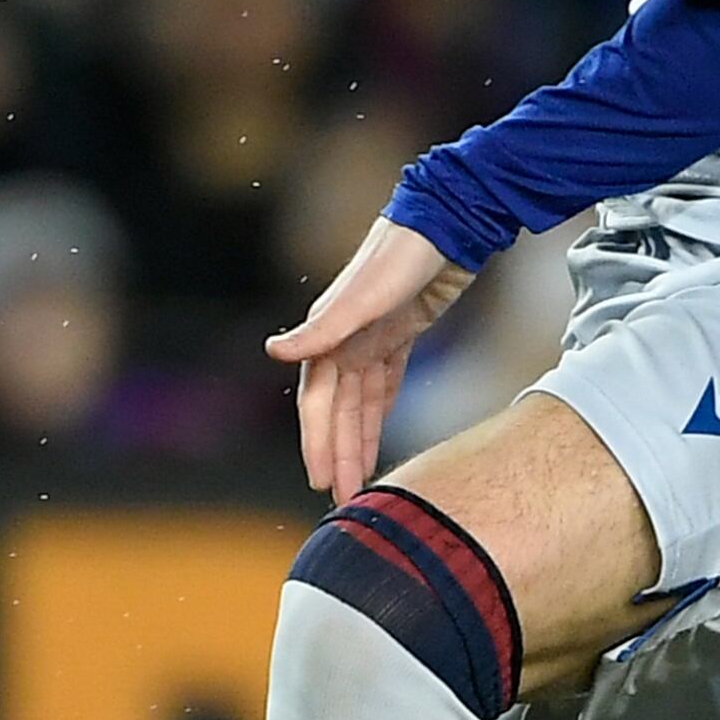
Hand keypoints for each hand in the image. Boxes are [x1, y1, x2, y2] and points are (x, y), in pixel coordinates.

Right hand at [264, 214, 470, 497]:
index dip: (319, 441)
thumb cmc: (403, 254)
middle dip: (337, 453)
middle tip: (342, 498)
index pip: (320, 401)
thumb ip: (324, 327)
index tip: (320, 480)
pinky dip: (377, 415)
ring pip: (359, 403)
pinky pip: (383, 386)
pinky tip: (376, 440)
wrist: (447, 222)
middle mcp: (345, 340)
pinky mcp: (399, 334)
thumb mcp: (365, 294)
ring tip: (358, 481)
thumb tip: (273, 351)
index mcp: (331, 335)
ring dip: (356, 440)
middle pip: (337, 409)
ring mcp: (371, 338)